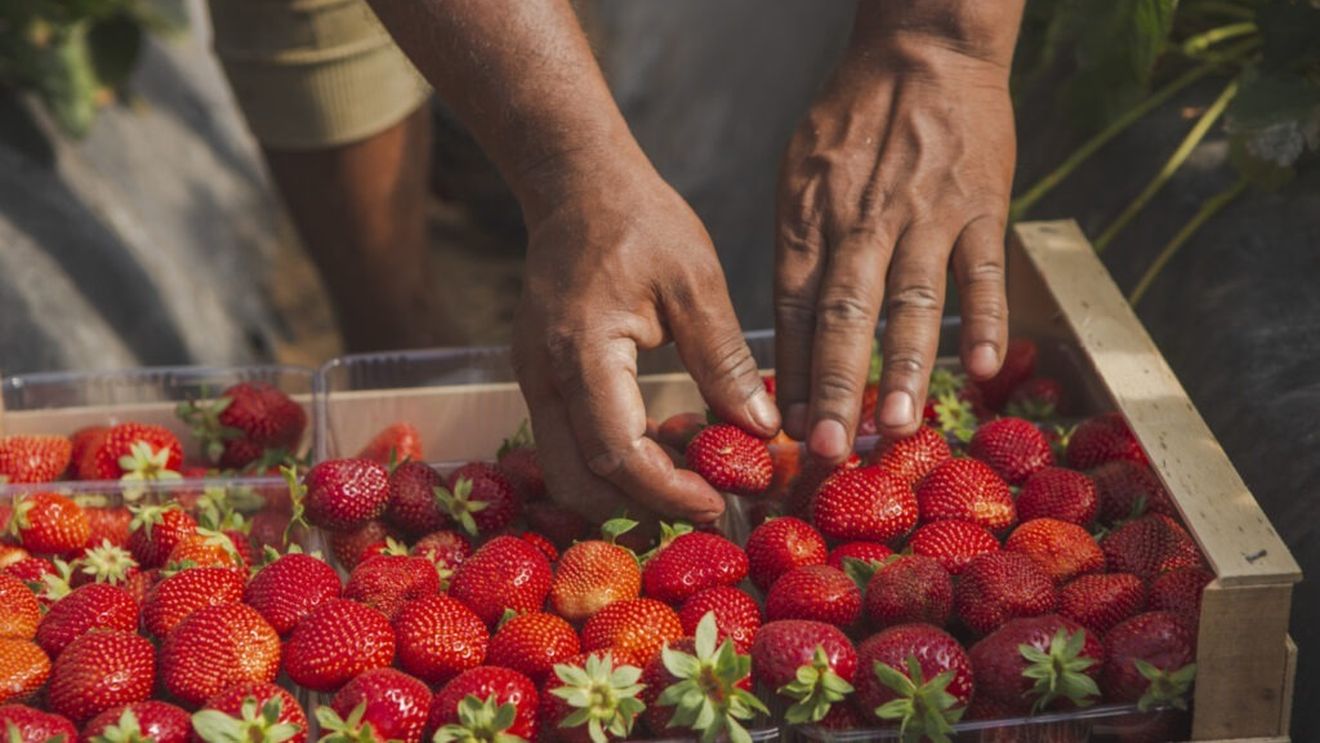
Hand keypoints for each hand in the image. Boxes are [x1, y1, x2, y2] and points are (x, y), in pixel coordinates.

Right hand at [513, 147, 780, 522]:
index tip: (718, 503)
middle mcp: (544, 376)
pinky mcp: (540, 381)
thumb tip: (760, 428)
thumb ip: (722, 358)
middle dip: (640, 510)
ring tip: (690, 487)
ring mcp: (533, 381)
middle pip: (580, 481)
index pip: (617, 451)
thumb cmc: (640, 222)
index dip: (667, 491)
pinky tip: (664, 454)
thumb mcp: (696, 280)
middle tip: (705, 510)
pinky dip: (612, 467)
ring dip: (624, 496)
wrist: (576, 186)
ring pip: (568, 472)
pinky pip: (569, 446)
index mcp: (582, 350)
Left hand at [774, 35, 1015, 459]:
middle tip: (828, 449)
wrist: (923, 50)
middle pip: (844, 314)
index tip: (785, 431)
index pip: (792, 309)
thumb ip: (800, 252)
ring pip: (912, 300)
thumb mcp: (801, 176)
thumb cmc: (854, 124)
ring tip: (895, 425)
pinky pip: (982, 271)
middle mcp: (862, 222)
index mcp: (811, 218)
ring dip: (903, 366)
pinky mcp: (981, 205)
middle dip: (833, 385)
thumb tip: (789, 338)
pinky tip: (980, 369)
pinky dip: (984, 320)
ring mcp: (925, 215)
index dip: (789, 373)